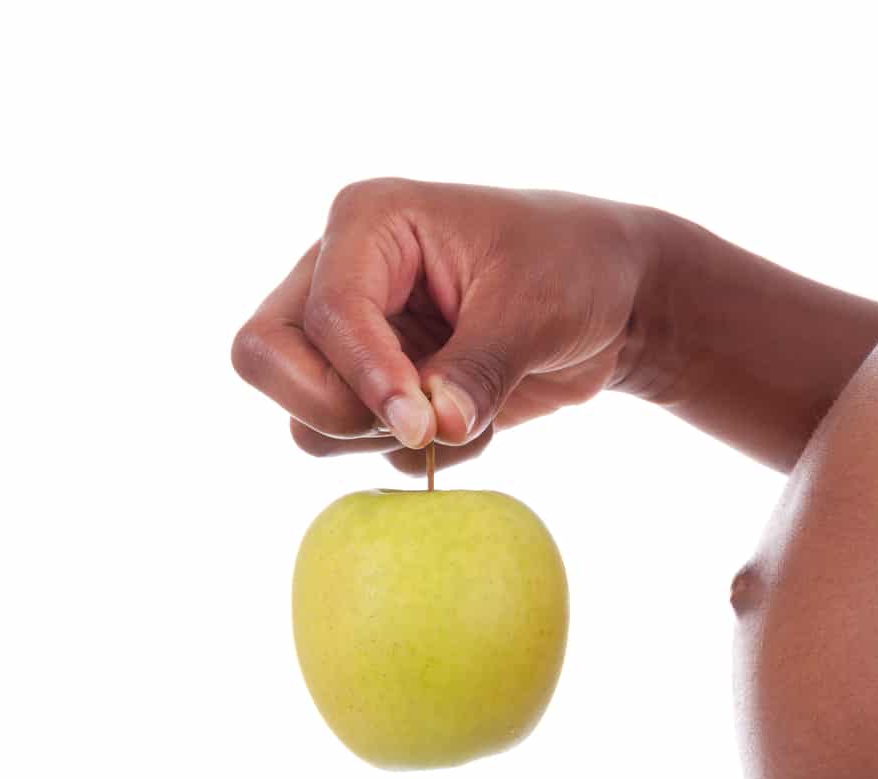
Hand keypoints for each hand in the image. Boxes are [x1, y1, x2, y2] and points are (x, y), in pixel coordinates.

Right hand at [231, 179, 654, 475]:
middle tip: (422, 426)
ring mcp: (350, 336)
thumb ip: (480, 370)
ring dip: (380, 439)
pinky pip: (352, 446)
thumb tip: (432, 431)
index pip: (326, 314)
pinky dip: (412, 456)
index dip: (366, 377)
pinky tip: (471, 423)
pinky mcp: (373, 386)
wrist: (611, 297)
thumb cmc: (574, 269)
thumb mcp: (535, 311)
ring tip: (466, 414)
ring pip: (305, 416)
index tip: (423, 424)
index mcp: (368, 223)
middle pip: (266, 359)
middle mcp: (338, 274)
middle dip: (336, 409)